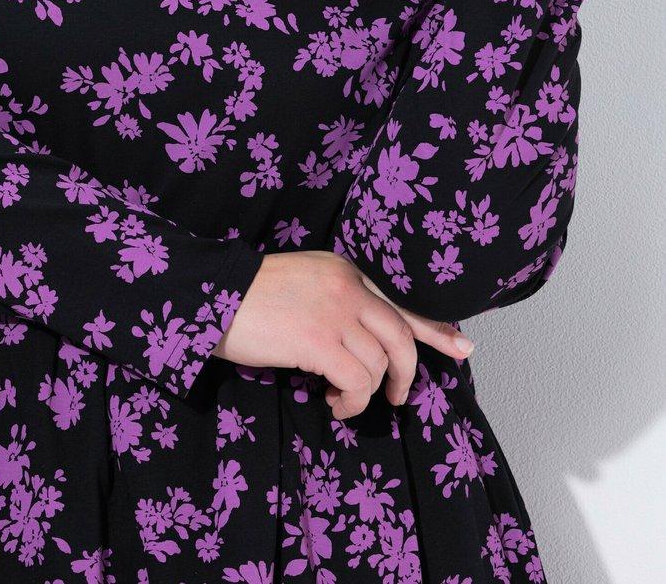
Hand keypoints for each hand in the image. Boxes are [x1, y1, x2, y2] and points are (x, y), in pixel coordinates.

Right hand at [213, 251, 475, 420]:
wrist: (213, 294)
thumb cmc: (251, 296)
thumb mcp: (305, 285)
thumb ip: (338, 301)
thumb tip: (364, 342)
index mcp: (345, 270)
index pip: (399, 300)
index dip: (433, 327)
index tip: (461, 345)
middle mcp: (348, 286)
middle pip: (400, 335)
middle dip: (408, 372)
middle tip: (398, 397)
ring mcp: (335, 312)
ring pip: (378, 365)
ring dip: (366, 394)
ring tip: (342, 401)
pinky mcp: (318, 341)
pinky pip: (357, 382)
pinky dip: (351, 401)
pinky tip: (333, 403)